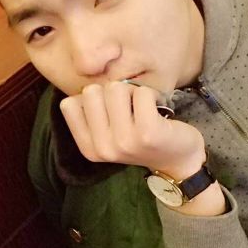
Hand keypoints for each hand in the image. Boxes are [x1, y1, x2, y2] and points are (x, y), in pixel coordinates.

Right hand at [59, 81, 205, 179]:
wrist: (179, 161)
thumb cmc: (141, 139)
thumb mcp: (109, 135)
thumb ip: (92, 115)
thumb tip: (86, 86)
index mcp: (89, 149)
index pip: (68, 105)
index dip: (90, 98)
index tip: (108, 109)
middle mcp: (103, 148)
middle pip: (91, 91)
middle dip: (111, 92)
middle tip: (128, 107)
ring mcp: (125, 141)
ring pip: (115, 88)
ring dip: (132, 91)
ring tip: (142, 107)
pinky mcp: (148, 132)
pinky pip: (142, 92)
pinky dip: (152, 94)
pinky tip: (157, 108)